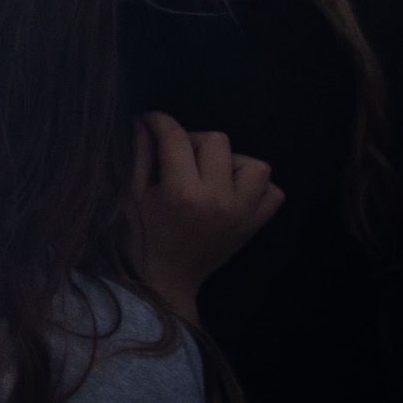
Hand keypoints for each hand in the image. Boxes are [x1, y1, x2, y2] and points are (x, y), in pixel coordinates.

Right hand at [128, 112, 281, 318]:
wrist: (164, 282)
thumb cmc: (139, 238)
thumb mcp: (130, 195)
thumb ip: (138, 154)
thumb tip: (143, 123)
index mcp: (181, 193)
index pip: (175, 137)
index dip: (159, 121)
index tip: (149, 120)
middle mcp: (218, 201)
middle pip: (217, 141)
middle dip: (193, 140)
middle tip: (177, 156)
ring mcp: (241, 215)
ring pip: (254, 164)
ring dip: (230, 162)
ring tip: (208, 174)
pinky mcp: (253, 226)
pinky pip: (272, 193)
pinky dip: (255, 187)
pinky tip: (230, 191)